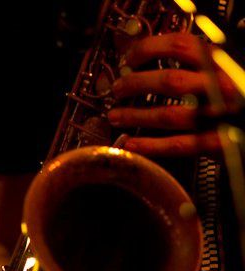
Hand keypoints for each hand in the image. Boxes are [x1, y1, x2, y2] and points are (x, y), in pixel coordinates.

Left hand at [107, 33, 241, 156]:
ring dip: (137, 116)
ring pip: (170, 115)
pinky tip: (132, 144)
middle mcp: (219, 87)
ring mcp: (218, 117)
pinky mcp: (216, 143)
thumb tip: (153, 57)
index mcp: (220, 63)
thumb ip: (197, 63)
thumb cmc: (237, 94)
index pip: (181, 46)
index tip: (130, 58)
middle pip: (170, 82)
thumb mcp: (223, 69)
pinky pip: (178, 146)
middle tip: (118, 89)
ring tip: (116, 116)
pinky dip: (151, 146)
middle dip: (136, 85)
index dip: (150, 49)